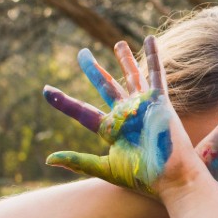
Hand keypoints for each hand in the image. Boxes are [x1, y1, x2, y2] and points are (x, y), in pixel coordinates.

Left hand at [43, 38, 191, 195]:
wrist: (171, 178)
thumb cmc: (143, 177)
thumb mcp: (106, 168)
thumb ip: (79, 161)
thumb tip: (49, 159)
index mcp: (111, 131)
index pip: (82, 111)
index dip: (63, 101)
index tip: (46, 90)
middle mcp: (126, 115)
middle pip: (106, 87)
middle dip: (93, 70)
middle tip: (81, 54)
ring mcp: (142, 106)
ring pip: (131, 77)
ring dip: (125, 60)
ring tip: (118, 44)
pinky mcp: (159, 101)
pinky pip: (155, 74)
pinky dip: (153, 56)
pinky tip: (150, 39)